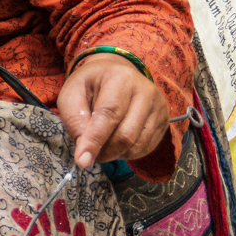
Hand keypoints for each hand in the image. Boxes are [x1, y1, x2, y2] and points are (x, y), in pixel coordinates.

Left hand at [55, 54, 169, 168]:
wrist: (116, 74)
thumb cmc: (90, 86)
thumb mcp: (71, 95)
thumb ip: (75, 121)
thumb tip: (85, 152)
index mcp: (120, 78)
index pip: (109, 114)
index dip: (94, 140)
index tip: (82, 161)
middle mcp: (145, 91)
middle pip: (125, 135)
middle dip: (104, 151)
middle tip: (89, 152)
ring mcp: (158, 107)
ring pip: (136, 145)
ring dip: (115, 154)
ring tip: (102, 143)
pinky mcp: (164, 121)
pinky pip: (145, 148)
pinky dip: (127, 153)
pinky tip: (117, 141)